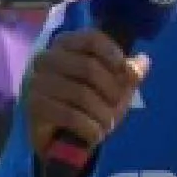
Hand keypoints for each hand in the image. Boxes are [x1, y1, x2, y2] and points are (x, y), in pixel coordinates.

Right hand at [24, 29, 149, 158]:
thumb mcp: (115, 87)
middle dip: (111, 90)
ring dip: (102, 114)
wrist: (64, 138)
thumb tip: (143, 62)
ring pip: (80, 94)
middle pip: (88, 66)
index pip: (91, 38)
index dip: (113, 54)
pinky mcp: (33, 107)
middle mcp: (46, 58)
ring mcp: (36, 82)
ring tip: (108, 124)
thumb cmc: (91, 104)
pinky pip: (69, 115)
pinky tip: (95, 133)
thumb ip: (129, 73)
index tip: (126, 73)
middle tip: (117, 105)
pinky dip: (89, 127)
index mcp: (66, 44)